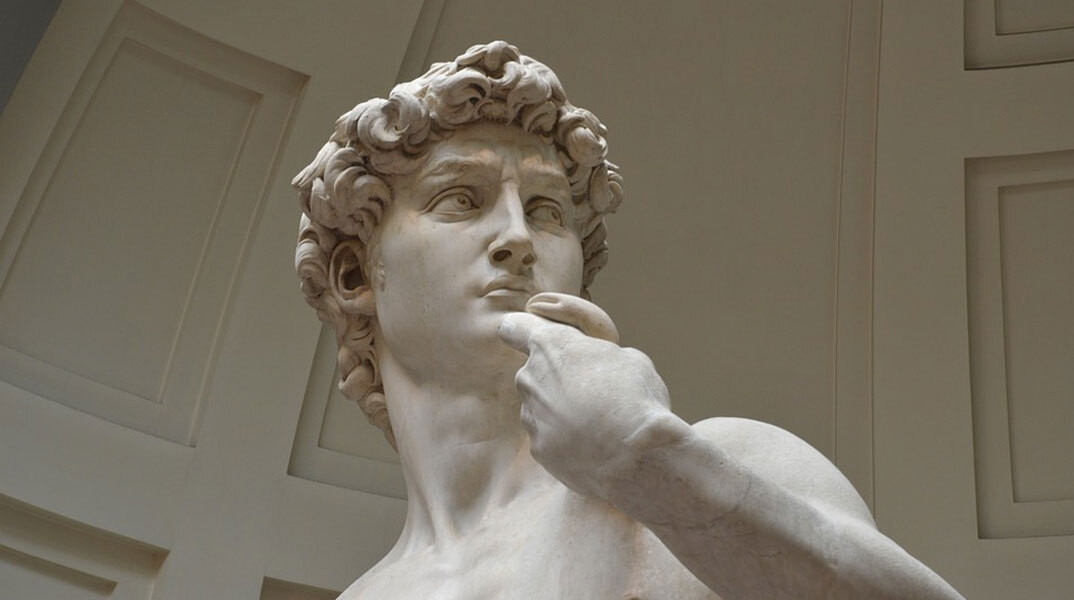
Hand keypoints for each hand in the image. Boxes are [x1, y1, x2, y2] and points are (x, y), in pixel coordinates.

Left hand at [498, 292, 675, 498]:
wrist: (635, 456)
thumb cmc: (635, 397)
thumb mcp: (629, 358)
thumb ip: (600, 355)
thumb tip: (600, 366)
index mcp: (551, 345)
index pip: (515, 327)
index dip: (522, 331)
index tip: (531, 339)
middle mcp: (530, 377)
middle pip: (535, 372)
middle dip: (556, 378)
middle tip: (592, 392)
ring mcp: (531, 416)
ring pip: (541, 407)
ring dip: (561, 411)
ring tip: (598, 424)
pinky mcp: (538, 448)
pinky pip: (549, 437)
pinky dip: (566, 440)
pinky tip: (593, 446)